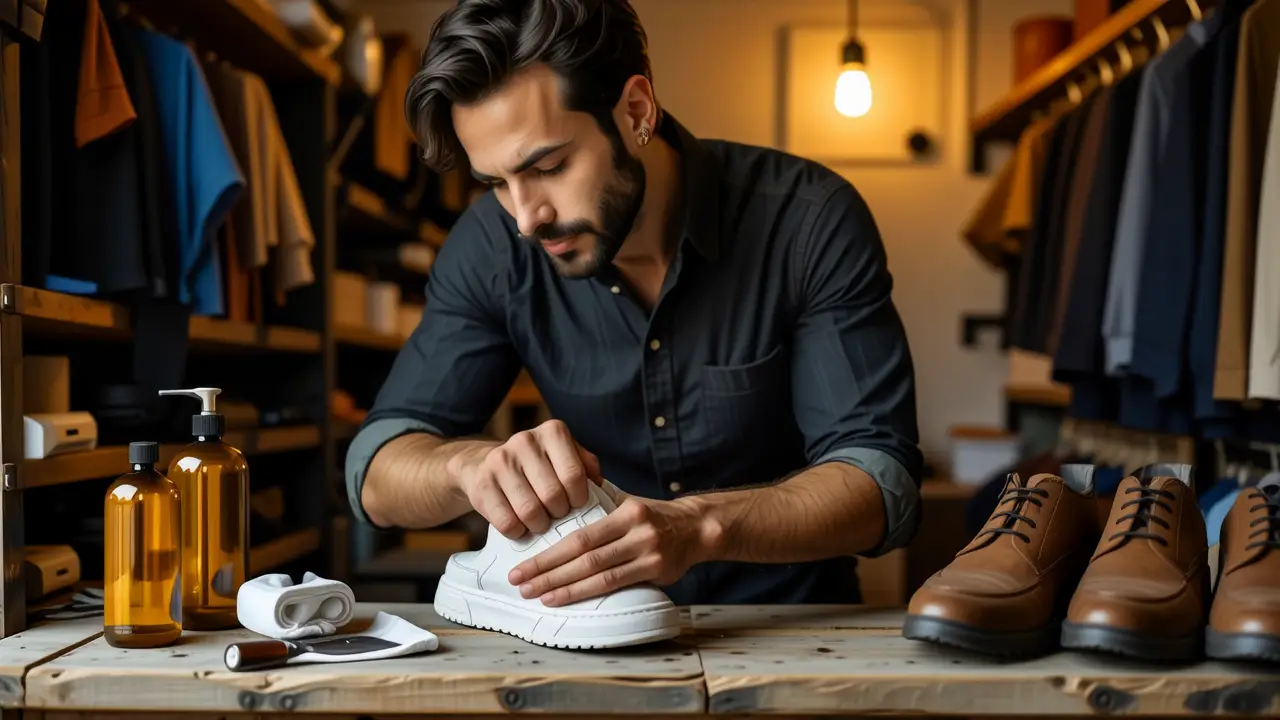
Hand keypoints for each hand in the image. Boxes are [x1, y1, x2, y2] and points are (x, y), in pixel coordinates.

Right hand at [452, 420, 602, 538]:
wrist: (483, 463)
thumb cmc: (536, 465)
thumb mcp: (564, 456)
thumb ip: (586, 466)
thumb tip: (600, 486)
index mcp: (552, 431)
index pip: (574, 474)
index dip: (579, 498)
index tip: (576, 505)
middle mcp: (525, 440)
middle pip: (553, 495)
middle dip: (559, 513)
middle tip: (556, 515)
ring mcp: (500, 461)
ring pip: (530, 511)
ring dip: (539, 525)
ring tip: (539, 522)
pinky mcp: (482, 483)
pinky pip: (507, 522)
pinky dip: (517, 531)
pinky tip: (520, 525)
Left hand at [507, 491, 718, 606]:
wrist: (695, 528)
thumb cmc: (652, 516)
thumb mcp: (627, 503)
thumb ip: (597, 507)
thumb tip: (554, 507)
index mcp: (626, 511)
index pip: (580, 535)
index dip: (549, 553)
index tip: (523, 565)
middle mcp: (637, 531)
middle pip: (584, 556)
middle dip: (548, 571)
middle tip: (519, 583)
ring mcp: (648, 552)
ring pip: (598, 574)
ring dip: (564, 587)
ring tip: (537, 594)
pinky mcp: (657, 571)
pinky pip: (616, 585)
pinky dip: (587, 593)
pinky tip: (566, 598)